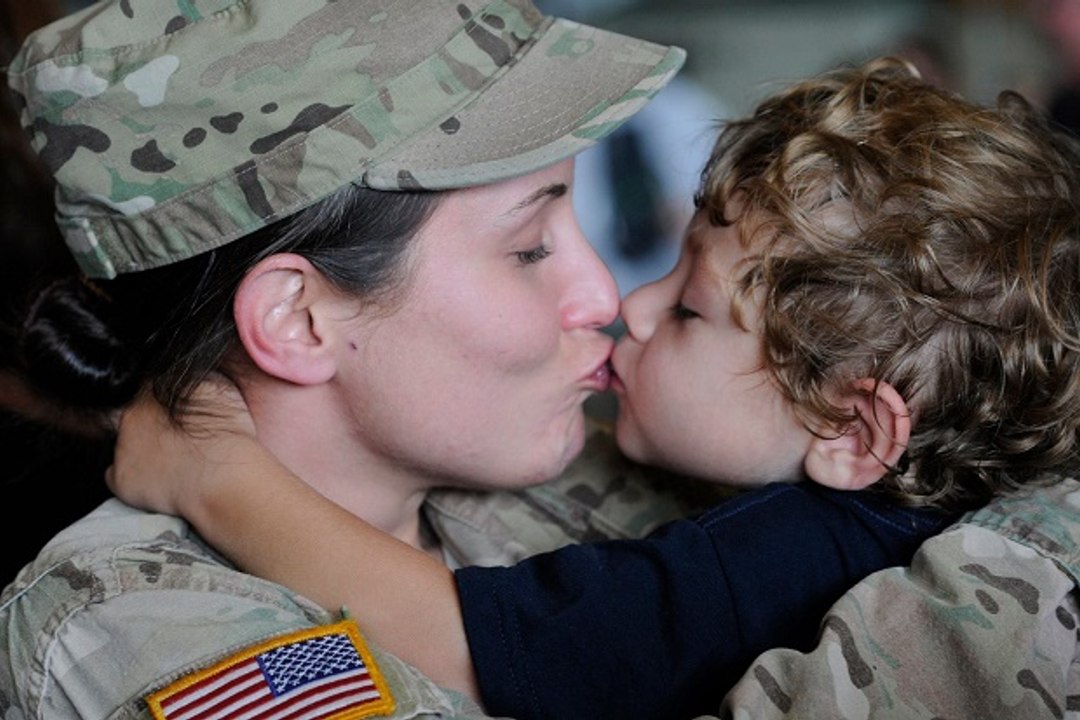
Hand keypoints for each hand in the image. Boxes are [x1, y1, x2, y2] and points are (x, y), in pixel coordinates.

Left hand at [107, 377, 257, 516]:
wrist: (222, 476)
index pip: (152, 390)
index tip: (184, 418)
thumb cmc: (228, 435)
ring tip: (176, 464)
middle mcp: (132, 413)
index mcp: (155, 389)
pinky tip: (161, 482)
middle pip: (136, 417)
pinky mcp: (121, 478)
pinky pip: (119, 476)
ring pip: (127, 445)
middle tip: (182, 442)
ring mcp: (122, 446)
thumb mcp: (221, 386)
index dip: (171, 406)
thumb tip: (192, 381)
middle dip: (154, 427)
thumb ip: (196, 380)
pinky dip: (135, 479)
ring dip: (145, 451)